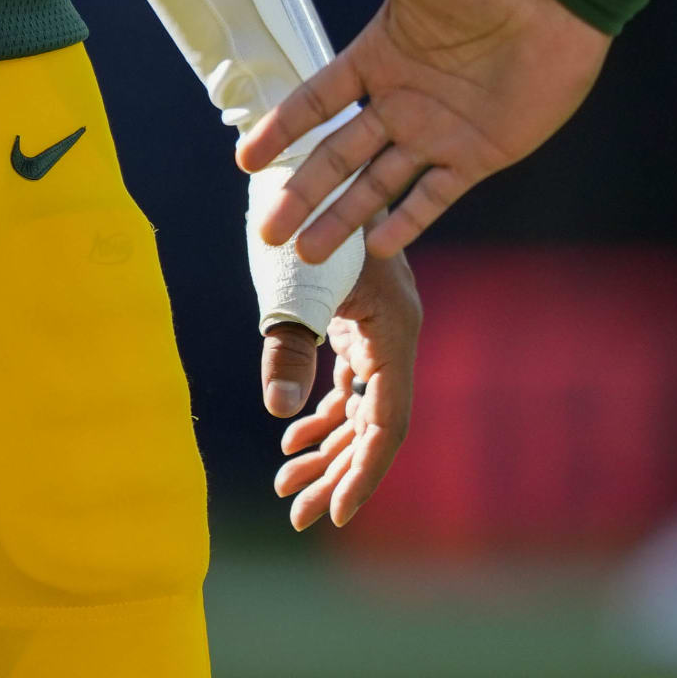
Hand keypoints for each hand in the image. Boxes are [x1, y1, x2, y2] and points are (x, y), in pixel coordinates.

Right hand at [235, 0, 611, 260]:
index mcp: (378, 57)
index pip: (316, 102)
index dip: (281, 131)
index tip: (246, 162)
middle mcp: (401, 100)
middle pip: (338, 156)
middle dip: (302, 194)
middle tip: (269, 232)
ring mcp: (438, 132)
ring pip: (378, 185)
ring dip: (343, 219)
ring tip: (308, 253)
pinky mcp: (477, 155)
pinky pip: (434, 197)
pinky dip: (407, 223)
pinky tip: (377, 248)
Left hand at [262, 246, 418, 529]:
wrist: (297, 161)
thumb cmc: (295, 220)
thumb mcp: (290, 287)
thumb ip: (287, 348)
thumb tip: (281, 413)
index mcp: (395, 328)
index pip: (387, 421)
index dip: (364, 473)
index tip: (337, 516)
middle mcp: (395, 333)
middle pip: (374, 424)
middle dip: (337, 471)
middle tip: (298, 514)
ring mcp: (377, 328)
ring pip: (360, 407)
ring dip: (326, 448)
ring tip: (286, 485)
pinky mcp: (355, 321)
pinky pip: (347, 384)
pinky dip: (322, 413)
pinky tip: (292, 440)